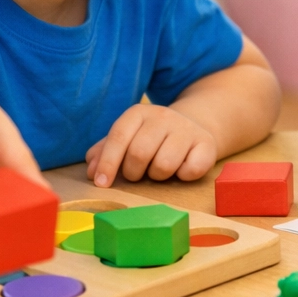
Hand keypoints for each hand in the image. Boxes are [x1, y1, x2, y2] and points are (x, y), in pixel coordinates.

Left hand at [85, 104, 217, 186]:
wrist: (192, 126)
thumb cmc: (151, 138)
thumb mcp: (127, 138)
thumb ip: (105, 152)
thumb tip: (91, 170)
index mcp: (138, 113)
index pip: (119, 136)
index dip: (108, 162)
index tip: (101, 183)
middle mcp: (162, 116)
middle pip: (139, 153)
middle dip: (134, 172)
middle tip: (138, 174)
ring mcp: (186, 128)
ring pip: (164, 165)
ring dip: (158, 176)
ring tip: (160, 169)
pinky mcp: (206, 143)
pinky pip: (190, 170)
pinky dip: (183, 175)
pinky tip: (182, 167)